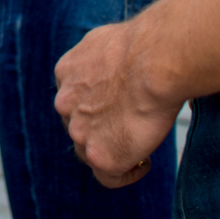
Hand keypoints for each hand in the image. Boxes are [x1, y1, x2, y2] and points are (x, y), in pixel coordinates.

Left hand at [53, 19, 178, 188]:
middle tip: (129, 128)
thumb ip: (110, 57)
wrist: (154, 60)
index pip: (75, 98)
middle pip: (78, 125)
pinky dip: (127, 174)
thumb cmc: (147, 45)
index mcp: (67, 71)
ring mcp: (80, 130)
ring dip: (113, 150)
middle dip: (101, 129)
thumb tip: (130, 62)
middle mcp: (65, 102)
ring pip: (90, 152)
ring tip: (140, 146)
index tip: (117, 108)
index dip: (96, 106)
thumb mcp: (113, 40)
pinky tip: (143, 163)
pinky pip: (109, 178)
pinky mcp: (100, 155)